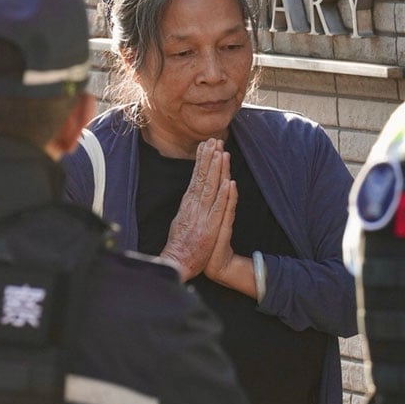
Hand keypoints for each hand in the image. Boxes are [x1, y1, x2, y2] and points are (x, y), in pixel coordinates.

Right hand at [161, 139, 232, 281]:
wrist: (177, 263)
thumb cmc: (180, 244)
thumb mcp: (181, 220)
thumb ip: (187, 207)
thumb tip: (191, 193)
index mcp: (187, 204)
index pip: (195, 177)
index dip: (202, 160)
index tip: (206, 145)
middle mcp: (193, 206)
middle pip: (203, 178)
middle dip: (209, 158)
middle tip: (214, 140)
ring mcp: (202, 216)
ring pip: (211, 188)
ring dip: (216, 170)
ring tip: (221, 153)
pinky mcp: (210, 228)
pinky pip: (219, 209)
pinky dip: (223, 195)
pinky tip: (228, 182)